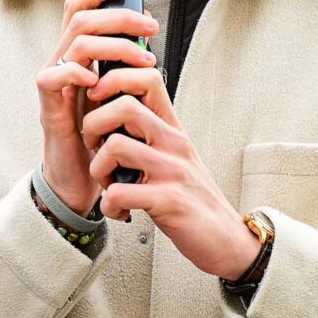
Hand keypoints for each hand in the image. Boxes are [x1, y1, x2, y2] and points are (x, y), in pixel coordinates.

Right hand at [36, 0, 159, 216]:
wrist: (79, 178)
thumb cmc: (99, 135)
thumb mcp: (115, 91)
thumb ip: (122, 64)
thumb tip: (146, 33)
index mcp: (76, 55)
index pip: (80, 7)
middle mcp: (61, 62)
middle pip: (81, 18)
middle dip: (120, 17)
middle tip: (151, 29)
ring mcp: (52, 83)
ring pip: (76, 43)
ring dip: (113, 46)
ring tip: (142, 61)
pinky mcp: (48, 107)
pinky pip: (53, 77)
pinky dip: (76, 73)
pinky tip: (98, 83)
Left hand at [82, 58, 262, 278]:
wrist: (225, 238)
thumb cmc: (191, 199)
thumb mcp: (174, 157)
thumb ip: (149, 135)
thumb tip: (112, 114)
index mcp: (172, 129)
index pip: (146, 79)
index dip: (113, 81)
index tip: (98, 103)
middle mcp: (174, 143)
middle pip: (122, 106)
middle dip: (93, 127)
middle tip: (95, 150)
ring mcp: (173, 171)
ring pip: (114, 146)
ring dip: (99, 170)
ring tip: (109, 186)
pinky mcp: (169, 200)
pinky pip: (118, 193)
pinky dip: (109, 206)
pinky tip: (120, 212)